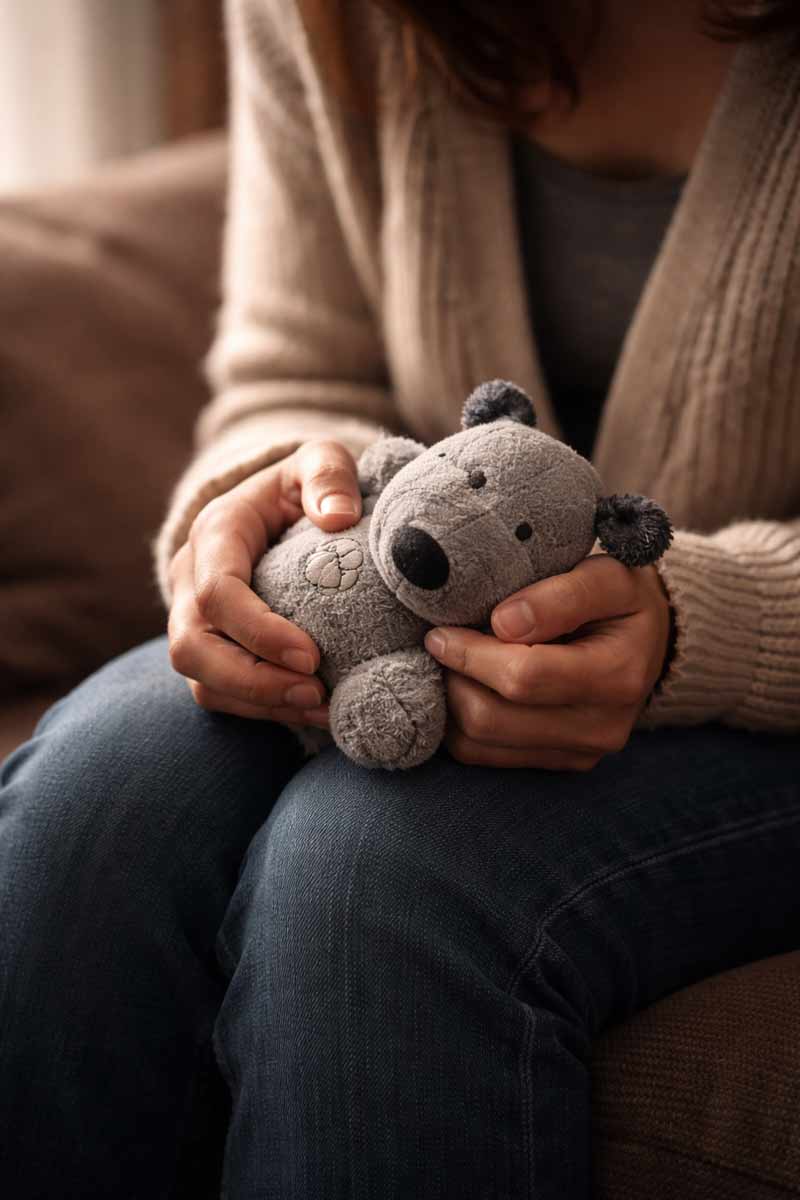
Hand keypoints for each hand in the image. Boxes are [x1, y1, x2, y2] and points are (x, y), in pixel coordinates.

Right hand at [168, 440, 362, 726]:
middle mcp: (190, 580)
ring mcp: (194, 620)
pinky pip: (221, 695)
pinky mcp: (211, 650)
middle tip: (316, 693)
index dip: (258, 632)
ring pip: (203, 682)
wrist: (283, 508)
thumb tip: (338, 517)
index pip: (216, 593)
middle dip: (252, 681)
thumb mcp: (321, 461)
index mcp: (214, 534)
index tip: (312, 656)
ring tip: (323, 707)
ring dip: (261, 704)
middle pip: (192, 648)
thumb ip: (329, 475)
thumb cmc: (306, 485)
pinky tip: (314, 711)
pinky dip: (265, 711)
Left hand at [424, 555, 671, 769]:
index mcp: (618, 677)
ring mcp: (580, 754)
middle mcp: (602, 728)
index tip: (440, 630)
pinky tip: (464, 686)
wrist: (650, 640)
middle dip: (453, 678)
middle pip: (492, 718)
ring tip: (450, 663)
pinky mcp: (559, 764)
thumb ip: (562, 595)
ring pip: (479, 744)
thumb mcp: (608, 576)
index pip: (523, 676)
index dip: (470, 653)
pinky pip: (484, 756)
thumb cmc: (622, 599)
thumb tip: (503, 623)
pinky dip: (459, 724)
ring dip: (450, 702)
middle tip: (440, 642)